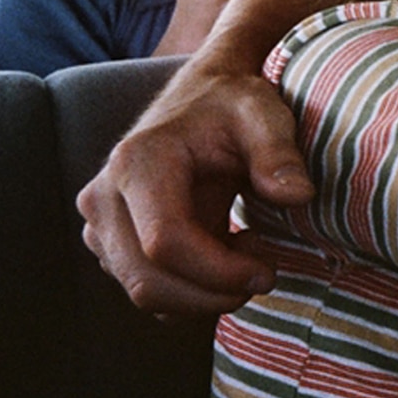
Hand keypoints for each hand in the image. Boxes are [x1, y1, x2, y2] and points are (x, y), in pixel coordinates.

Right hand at [76, 65, 310, 315]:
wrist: (198, 102)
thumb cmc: (230, 107)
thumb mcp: (263, 116)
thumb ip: (279, 153)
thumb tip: (297, 194)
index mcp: (137, 163)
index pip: (165, 243)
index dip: (219, 272)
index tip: (266, 272)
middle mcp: (104, 197)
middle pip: (150, 282)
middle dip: (215, 292)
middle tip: (263, 269)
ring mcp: (100, 226)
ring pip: (148, 295)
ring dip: (206, 293)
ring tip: (243, 247)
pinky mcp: (110, 246)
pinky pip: (150, 293)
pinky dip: (192, 291)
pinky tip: (220, 253)